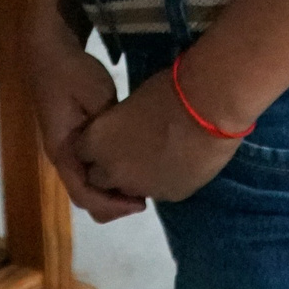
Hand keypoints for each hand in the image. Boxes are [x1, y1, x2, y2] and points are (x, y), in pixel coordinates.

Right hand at [25, 20, 146, 221]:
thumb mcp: (97, 97)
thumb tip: (130, 151)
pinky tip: (130, 166)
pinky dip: (108, 175)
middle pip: (85, 197)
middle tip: (145, 197)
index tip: (142, 203)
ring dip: (111, 191)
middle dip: (114, 204)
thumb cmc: (72, 73)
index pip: (84, 195)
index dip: (113, 206)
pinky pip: (89, 169)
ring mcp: (66, 150)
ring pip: (87, 185)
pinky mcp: (74, 140)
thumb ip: (111, 128)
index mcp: (62, 151)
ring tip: (140, 185)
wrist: (49, 51)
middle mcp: (62, 157)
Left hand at [73, 70, 241, 204]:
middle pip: (99, 179)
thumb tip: (123, 129)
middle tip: (128, 149)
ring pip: (128, 190)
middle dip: (109, 168)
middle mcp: (113, 171)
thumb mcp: (130, 102)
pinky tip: (176, 161)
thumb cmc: (166, 92)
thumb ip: (117, 124)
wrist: (207, 110)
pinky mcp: (168, 196)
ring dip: (135, 177)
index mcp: (97, 143)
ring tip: (154, 155)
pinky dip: (162, 180)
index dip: (93, 145)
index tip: (106, 136)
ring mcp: (141, 188)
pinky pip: (158, 192)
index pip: (81, 154)